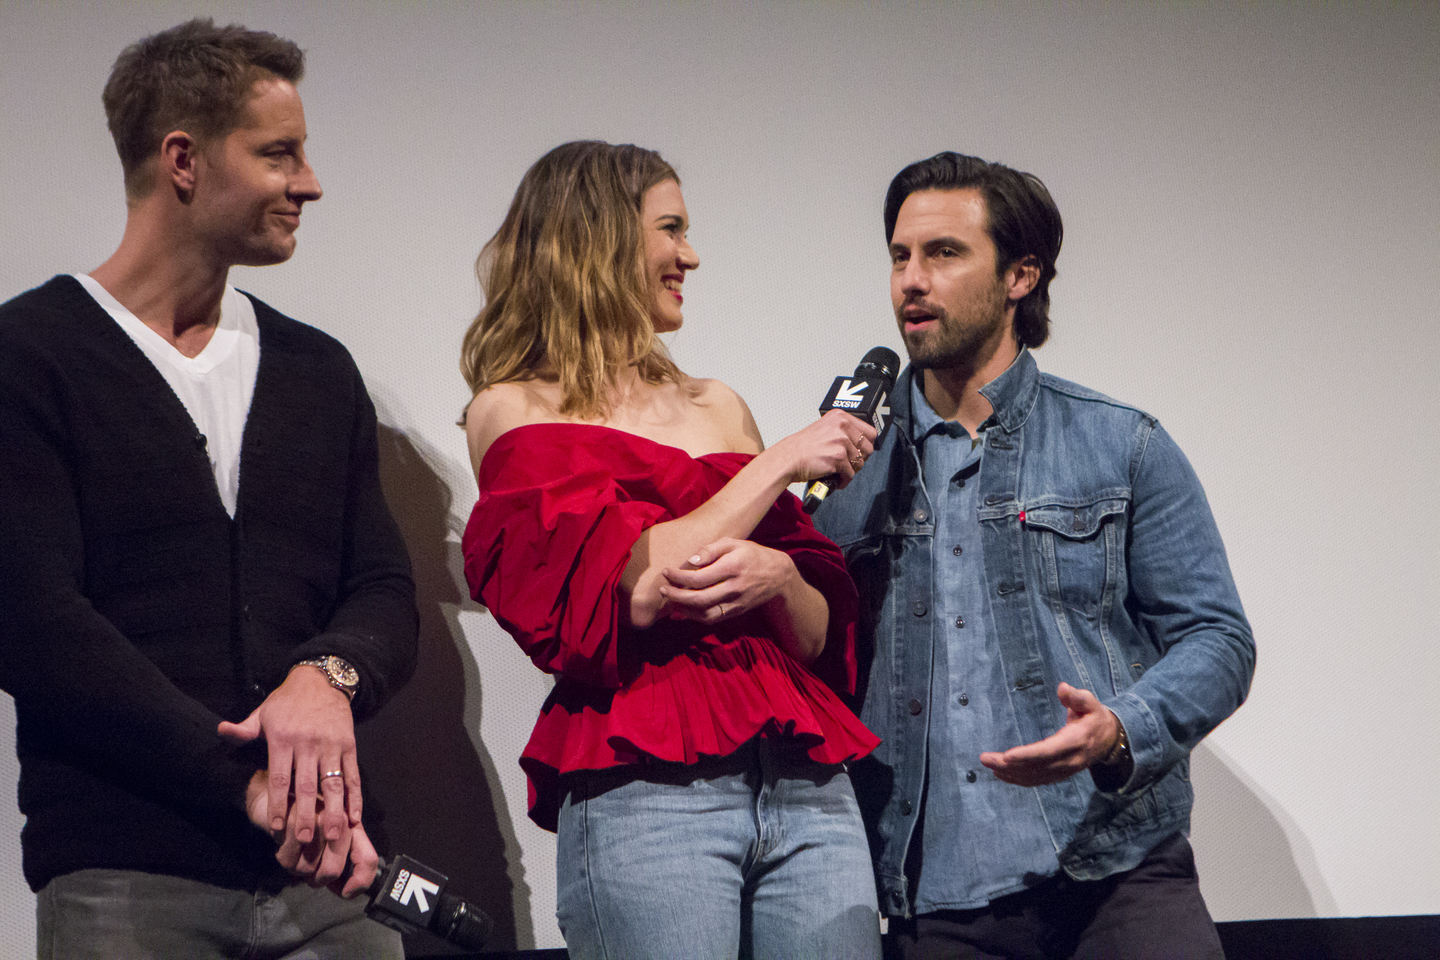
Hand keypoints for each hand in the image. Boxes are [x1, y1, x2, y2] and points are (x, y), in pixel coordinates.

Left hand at [220, 666, 359, 858]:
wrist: (322, 680)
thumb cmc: (287, 702)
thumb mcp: (262, 713)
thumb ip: (243, 730)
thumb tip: (221, 731)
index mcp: (284, 738)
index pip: (280, 777)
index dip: (279, 804)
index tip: (277, 827)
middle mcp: (308, 743)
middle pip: (308, 784)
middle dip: (306, 814)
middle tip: (305, 839)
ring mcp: (331, 745)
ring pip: (334, 782)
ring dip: (334, 810)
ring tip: (333, 834)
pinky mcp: (349, 745)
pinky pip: (353, 774)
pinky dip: (355, 797)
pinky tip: (354, 817)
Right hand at [244, 770, 377, 895]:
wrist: (277, 797)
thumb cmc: (306, 822)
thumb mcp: (327, 842)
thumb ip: (340, 863)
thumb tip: (349, 892)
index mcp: (352, 827)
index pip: (367, 859)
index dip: (360, 882)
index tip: (347, 892)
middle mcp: (339, 821)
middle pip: (331, 871)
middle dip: (317, 878)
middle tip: (309, 865)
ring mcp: (318, 818)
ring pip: (306, 869)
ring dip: (296, 866)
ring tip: (296, 849)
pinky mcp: (295, 817)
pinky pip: (287, 858)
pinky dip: (283, 855)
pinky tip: (284, 841)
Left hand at [658, 538, 795, 623]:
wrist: (778, 576)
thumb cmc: (751, 554)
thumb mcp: (734, 543)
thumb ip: (711, 549)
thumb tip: (691, 561)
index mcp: (732, 566)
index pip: (699, 577)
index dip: (678, 577)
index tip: (666, 572)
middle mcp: (734, 587)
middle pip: (699, 599)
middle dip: (676, 596)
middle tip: (662, 590)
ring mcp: (736, 602)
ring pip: (705, 614)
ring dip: (684, 610)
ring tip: (670, 601)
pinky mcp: (736, 612)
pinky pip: (713, 619)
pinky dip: (695, 617)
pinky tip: (683, 610)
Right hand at [768, 409, 876, 485]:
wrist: (788, 457)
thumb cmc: (802, 447)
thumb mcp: (825, 428)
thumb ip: (843, 432)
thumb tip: (860, 444)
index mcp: (840, 417)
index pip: (869, 431)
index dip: (866, 444)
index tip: (860, 451)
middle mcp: (842, 426)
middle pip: (868, 448)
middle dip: (860, 459)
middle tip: (849, 463)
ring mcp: (840, 441)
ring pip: (860, 462)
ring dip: (851, 470)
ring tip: (840, 471)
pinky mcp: (838, 457)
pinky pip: (850, 474)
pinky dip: (844, 480)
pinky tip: (835, 478)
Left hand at [979, 683, 1120, 786]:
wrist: (1110, 741)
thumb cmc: (1095, 717)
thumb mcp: (1091, 703)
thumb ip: (1077, 696)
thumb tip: (1062, 688)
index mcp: (1075, 742)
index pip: (1048, 751)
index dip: (1027, 755)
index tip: (1007, 756)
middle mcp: (1069, 761)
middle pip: (1036, 767)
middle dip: (1009, 765)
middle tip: (985, 758)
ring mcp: (1064, 771)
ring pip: (1034, 777)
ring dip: (1009, 773)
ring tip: (988, 764)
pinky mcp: (1059, 774)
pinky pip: (1036, 780)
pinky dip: (1017, 779)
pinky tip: (1000, 774)